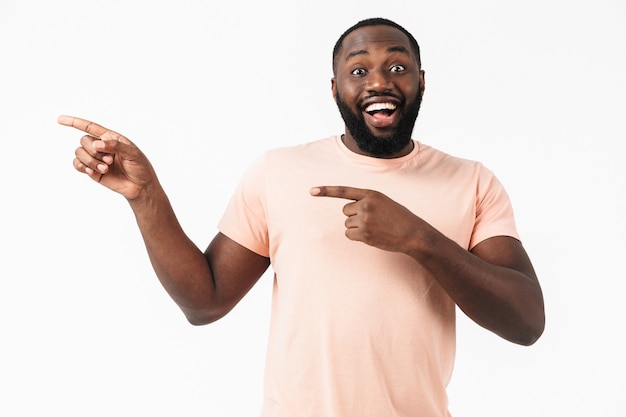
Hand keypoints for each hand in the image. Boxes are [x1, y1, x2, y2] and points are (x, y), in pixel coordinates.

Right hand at [58, 115, 155, 199]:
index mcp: (111, 138)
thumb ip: (115, 146)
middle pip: (84, 140)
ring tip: (106, 169)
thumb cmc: (140, 167)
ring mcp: (96, 158)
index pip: (90, 127)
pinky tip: (92, 172)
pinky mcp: (92, 170)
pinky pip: (77, 164)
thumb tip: (96, 144)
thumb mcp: (132, 153)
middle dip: (94, 151)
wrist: (140, 187)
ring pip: (79, 153)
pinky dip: (82, 167)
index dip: (75, 122)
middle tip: (110, 161)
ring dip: (90, 161)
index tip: (60, 120)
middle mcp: (101, 146)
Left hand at [310, 185, 426, 252]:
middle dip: (354, 216)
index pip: (344, 191)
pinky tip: (371, 236)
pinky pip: (349, 235)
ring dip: (357, 228)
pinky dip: (357, 237)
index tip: (311, 191)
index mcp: (371, 194)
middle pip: (345, 211)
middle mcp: (366, 205)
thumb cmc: (399, 218)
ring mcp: (365, 219)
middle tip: (372, 220)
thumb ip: (367, 202)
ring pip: (347, 224)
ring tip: (375, 228)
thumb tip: (348, 212)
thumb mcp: (384, 202)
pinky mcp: (365, 233)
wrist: (413, 233)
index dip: (326, 191)